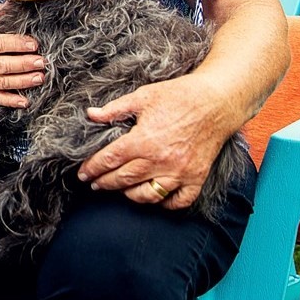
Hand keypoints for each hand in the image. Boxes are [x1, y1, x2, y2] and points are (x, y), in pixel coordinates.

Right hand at [0, 3, 44, 107]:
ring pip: (2, 83)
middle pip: (3, 65)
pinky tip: (25, 102)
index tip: (33, 44)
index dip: (17, 44)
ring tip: (39, 78)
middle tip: (41, 61)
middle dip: (24, 64)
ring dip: (22, 82)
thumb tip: (11, 4)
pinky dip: (10, 101)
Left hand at [77, 73, 232, 209]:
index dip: (93, 168)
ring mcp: (180, 172)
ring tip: (121, 190)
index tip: (83, 174)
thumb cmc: (179, 96)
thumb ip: (114, 109)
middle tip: (95, 184)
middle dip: (105, 183)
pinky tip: (155, 197)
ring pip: (148, 195)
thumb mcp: (142, 96)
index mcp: (144, 140)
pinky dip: (165, 203)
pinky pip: (179, 201)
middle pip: (124, 179)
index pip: (110, 160)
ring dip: (130, 195)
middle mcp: (160, 160)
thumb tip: (91, 114)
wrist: (217, 101)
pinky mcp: (197, 178)